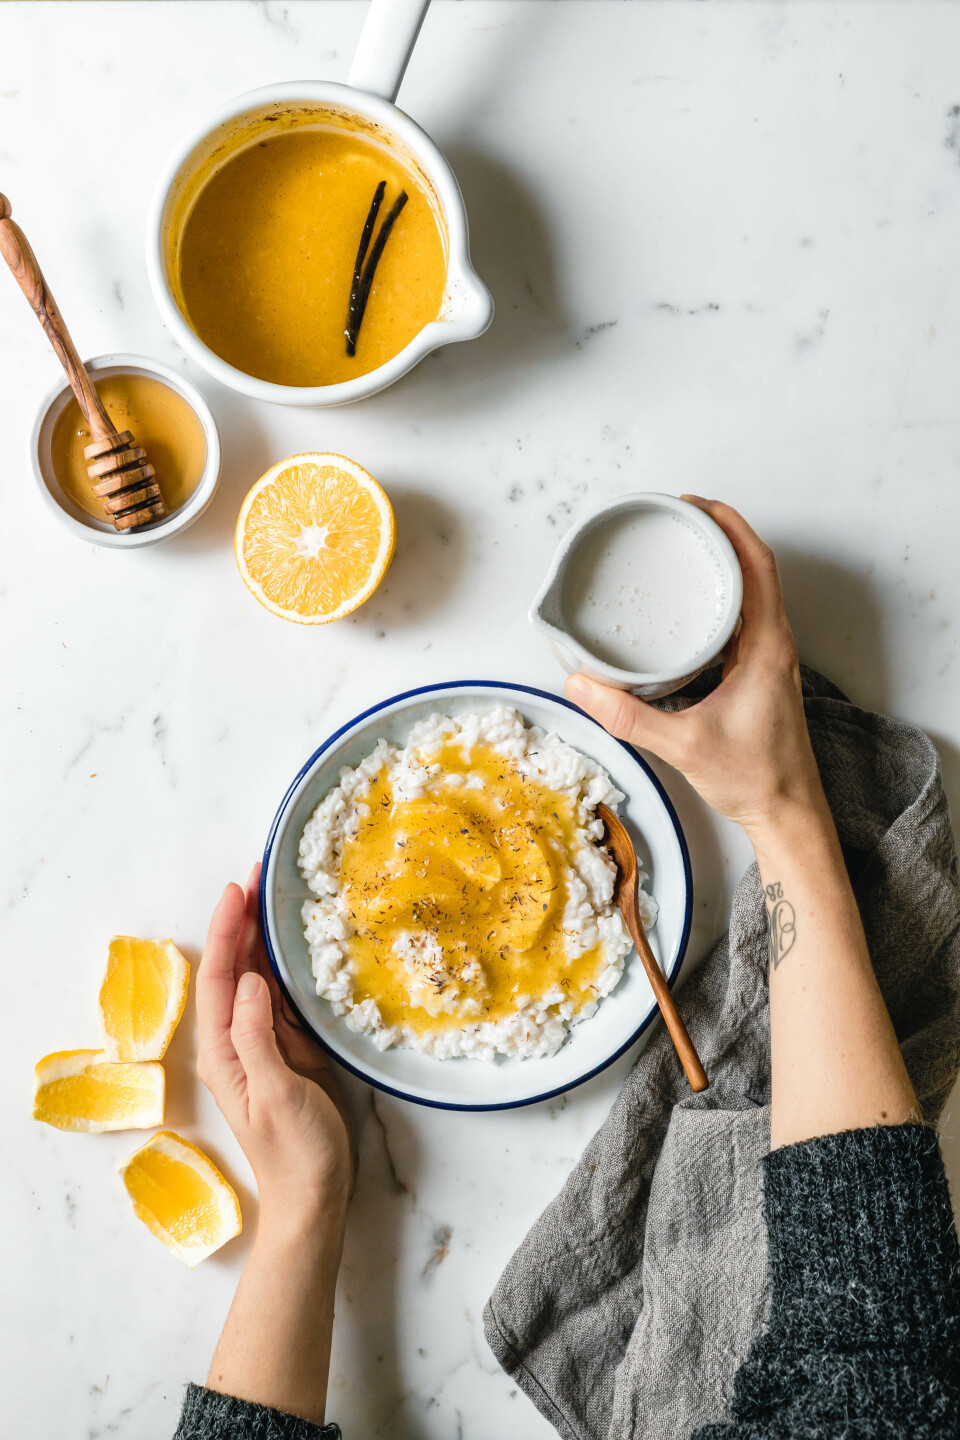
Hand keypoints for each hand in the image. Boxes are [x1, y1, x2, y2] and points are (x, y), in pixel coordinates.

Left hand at [196, 865, 353, 1227]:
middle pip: (233, 970)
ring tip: (273, 896)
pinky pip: (282, 998)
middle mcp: (237, 1042)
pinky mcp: (289, 1050)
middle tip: (258, 875)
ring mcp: (263, 1045)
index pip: (217, 979)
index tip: (237, 891)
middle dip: (241, 922)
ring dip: (262, 938)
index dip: (225, 932)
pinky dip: (286, 965)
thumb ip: (257, 1037)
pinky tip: (294, 944)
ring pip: (257, 979)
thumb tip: (250, 981)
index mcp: (224, 1053)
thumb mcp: (275, 1094)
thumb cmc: (295, 1153)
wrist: (315, 1196)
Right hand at [565, 499, 826, 839]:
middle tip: (678, 520)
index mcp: (767, 647)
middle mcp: (774, 646)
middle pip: (754, 569)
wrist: (788, 814)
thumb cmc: (756, 779)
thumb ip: (629, 716)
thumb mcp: (684, 745)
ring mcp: (769, 661)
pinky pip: (742, 621)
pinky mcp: (760, 677)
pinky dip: (718, 600)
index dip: (729, 526)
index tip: (695, 506)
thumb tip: (583, 685)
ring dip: (721, 567)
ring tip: (680, 552)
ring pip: (750, 595)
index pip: (757, 565)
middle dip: (718, 536)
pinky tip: (688, 610)